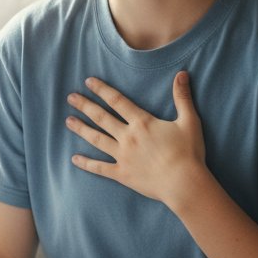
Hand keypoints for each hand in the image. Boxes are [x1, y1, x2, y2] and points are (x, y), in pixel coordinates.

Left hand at [66, 71, 206, 208]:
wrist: (183, 183)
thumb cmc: (188, 153)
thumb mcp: (189, 121)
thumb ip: (182, 97)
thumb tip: (182, 73)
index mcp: (142, 123)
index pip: (117, 101)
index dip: (102, 90)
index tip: (88, 81)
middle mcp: (128, 137)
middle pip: (101, 118)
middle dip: (85, 106)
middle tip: (70, 97)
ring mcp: (122, 156)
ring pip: (97, 139)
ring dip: (81, 129)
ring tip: (68, 121)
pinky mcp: (121, 174)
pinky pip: (100, 168)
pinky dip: (86, 163)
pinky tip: (74, 158)